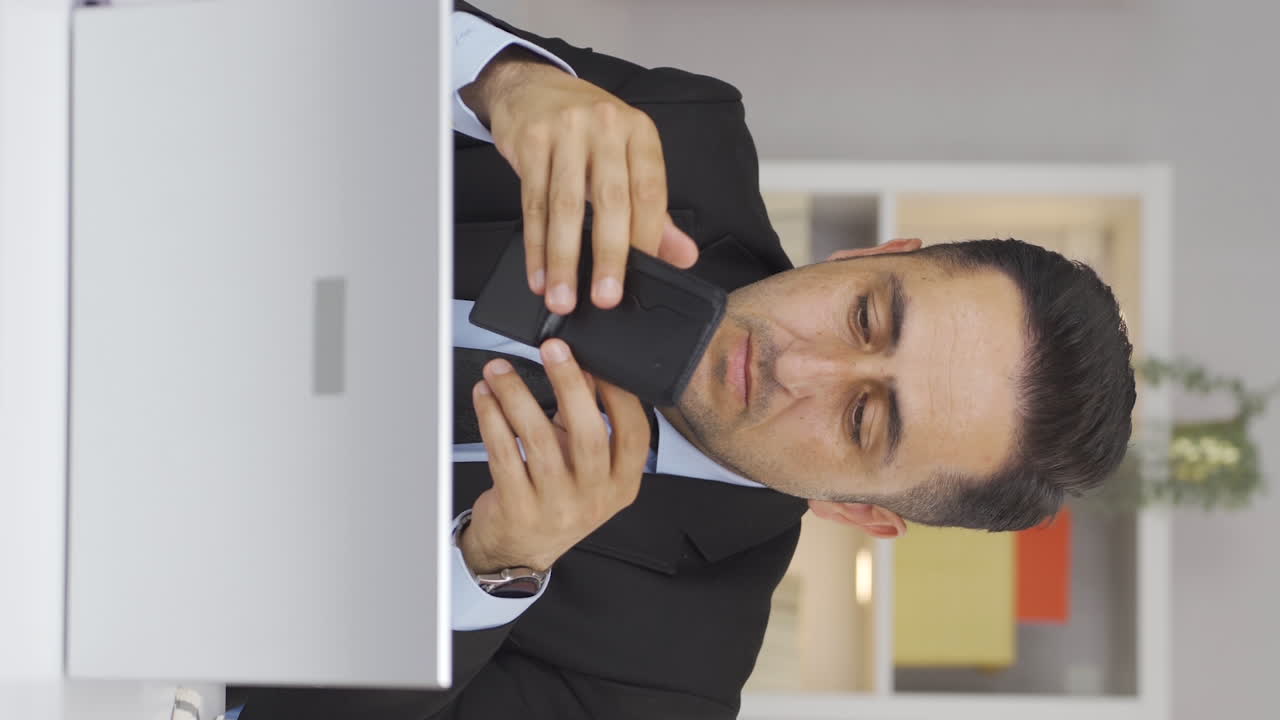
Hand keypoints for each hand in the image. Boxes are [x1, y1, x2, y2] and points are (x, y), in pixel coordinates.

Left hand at [459, 338, 649, 573]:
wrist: (521, 547)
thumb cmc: (557, 499)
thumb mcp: (584, 463)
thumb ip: (588, 416)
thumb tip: (588, 368)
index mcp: (621, 483)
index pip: (633, 433)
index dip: (617, 393)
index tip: (595, 359)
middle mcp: (594, 497)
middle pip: (588, 433)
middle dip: (569, 383)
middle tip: (552, 349)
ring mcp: (556, 505)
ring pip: (538, 439)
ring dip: (516, 396)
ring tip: (501, 370)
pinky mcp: (518, 507)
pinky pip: (504, 453)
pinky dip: (492, 419)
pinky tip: (486, 398)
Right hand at [460, 48, 698, 314]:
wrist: (532, 87)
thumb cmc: (586, 129)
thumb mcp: (627, 157)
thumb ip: (654, 210)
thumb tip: (684, 256)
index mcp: (639, 132)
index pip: (649, 191)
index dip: (649, 238)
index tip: (646, 276)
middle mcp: (605, 127)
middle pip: (609, 201)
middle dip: (608, 256)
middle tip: (606, 298)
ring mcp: (565, 132)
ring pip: (565, 207)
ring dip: (563, 260)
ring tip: (563, 297)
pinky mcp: (530, 142)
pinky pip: (533, 203)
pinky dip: (535, 245)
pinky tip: (538, 273)